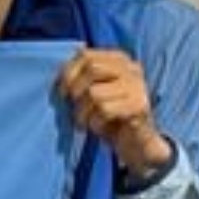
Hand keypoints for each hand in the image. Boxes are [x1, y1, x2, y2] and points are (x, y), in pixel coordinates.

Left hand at [60, 48, 173, 178]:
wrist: (136, 143)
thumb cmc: (108, 117)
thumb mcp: (91, 92)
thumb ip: (80, 78)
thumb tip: (60, 73)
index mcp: (118, 60)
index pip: (86, 55)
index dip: (68, 73)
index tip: (63, 93)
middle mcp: (131, 68)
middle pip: (91, 68)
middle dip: (75, 90)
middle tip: (75, 107)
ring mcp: (137, 86)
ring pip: (94, 92)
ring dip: (83, 112)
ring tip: (87, 121)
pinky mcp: (139, 105)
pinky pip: (104, 110)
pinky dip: (95, 122)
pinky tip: (100, 126)